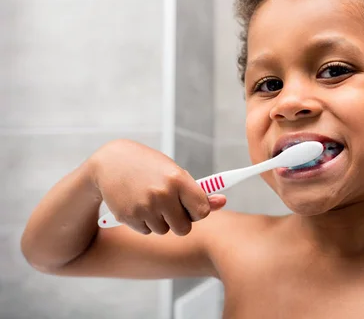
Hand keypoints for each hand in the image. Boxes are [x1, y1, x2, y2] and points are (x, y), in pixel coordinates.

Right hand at [89, 139, 225, 234]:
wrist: (111, 162)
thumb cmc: (150, 167)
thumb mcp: (175, 173)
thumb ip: (198, 191)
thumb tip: (223, 202)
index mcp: (178, 180)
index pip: (202, 211)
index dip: (198, 212)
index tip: (192, 206)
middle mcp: (162, 194)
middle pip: (184, 228)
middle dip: (180, 221)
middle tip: (170, 206)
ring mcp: (144, 207)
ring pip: (164, 230)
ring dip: (160, 221)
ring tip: (150, 200)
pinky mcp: (128, 217)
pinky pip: (146, 231)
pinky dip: (144, 222)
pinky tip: (137, 204)